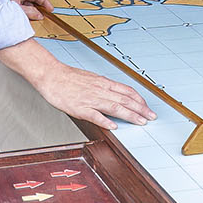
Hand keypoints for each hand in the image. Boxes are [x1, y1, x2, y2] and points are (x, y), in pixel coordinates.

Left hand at [7, 0, 51, 20]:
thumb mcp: (17, 10)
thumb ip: (30, 12)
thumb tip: (40, 15)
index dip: (44, 1)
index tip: (50, 8)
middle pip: (32, 0)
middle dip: (39, 7)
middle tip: (46, 13)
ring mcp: (13, 2)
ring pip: (28, 6)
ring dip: (33, 12)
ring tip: (38, 17)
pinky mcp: (11, 9)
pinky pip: (23, 11)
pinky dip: (28, 14)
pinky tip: (30, 19)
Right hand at [32, 59, 154, 129]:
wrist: (51, 75)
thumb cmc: (69, 77)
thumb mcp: (91, 78)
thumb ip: (103, 87)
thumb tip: (116, 95)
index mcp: (103, 83)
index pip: (126, 91)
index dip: (139, 100)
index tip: (147, 107)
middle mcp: (100, 90)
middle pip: (125, 100)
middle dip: (140, 109)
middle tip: (151, 117)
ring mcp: (90, 99)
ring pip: (114, 107)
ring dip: (130, 115)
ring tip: (140, 121)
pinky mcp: (79, 107)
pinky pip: (94, 115)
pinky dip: (105, 121)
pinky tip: (114, 126)